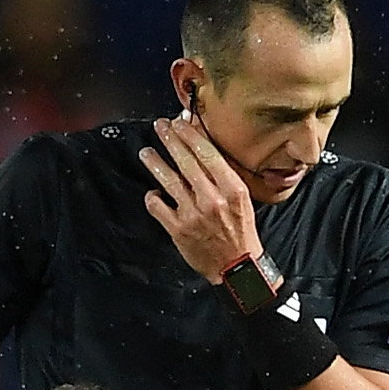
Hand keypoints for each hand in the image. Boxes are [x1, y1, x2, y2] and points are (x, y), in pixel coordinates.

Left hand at [141, 115, 262, 283]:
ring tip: (146, 152)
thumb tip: (202, 148)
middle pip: (186, 162)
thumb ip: (223, 176)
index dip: (189, 135)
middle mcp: (212, 199)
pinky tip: (153, 191)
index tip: (179, 122)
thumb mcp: (242, 198)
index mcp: (232, 189)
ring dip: (155, 163)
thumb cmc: (241, 230)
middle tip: (160, 127)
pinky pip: (157, 206)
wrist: (237, 267)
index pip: (207, 153)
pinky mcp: (178, 229)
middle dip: (170, 140)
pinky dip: (153, 196)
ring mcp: (192, 214)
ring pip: (168, 180)